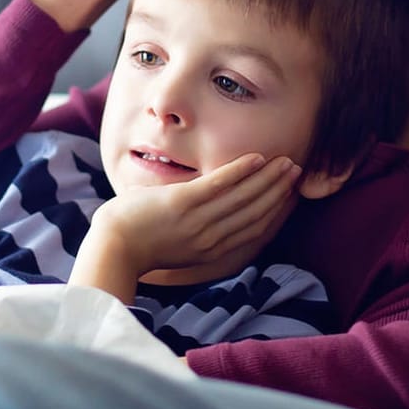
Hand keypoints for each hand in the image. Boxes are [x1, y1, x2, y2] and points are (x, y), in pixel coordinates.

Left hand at [73, 154, 302, 301]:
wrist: (113, 248)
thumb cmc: (139, 244)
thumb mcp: (178, 244)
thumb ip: (198, 231)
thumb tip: (208, 213)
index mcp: (211, 250)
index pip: (253, 228)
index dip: (275, 209)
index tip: (289, 194)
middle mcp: (211, 238)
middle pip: (255, 211)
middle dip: (278, 191)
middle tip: (296, 172)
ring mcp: (198, 221)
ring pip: (244, 197)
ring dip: (268, 178)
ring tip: (286, 163)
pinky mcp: (182, 204)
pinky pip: (218, 184)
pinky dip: (240, 171)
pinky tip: (256, 158)